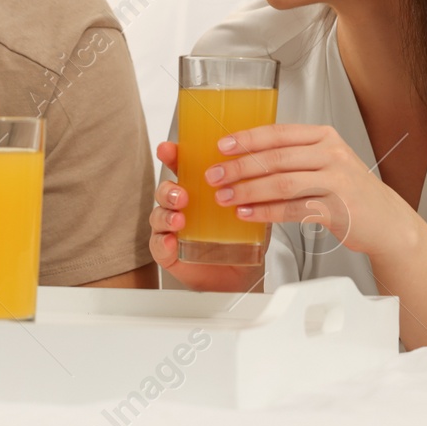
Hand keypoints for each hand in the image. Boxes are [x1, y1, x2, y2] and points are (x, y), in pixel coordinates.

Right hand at [147, 141, 263, 293]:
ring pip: (158, 215)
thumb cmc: (241, 241)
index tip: (169, 149)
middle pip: (165, 191)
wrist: (240, 276)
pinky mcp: (169, 253)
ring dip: (165, 214)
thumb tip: (268, 170)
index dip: (172, 157)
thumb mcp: (252, 211)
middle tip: (182, 194)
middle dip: (168, 189)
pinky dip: (163, 243)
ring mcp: (173, 230)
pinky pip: (159, 246)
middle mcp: (183, 208)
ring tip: (178, 219)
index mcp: (199, 192)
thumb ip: (256, 192)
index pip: (182, 169)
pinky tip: (171, 241)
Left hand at [205, 124, 410, 261]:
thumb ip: (293, 157)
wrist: (387, 220)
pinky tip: (248, 214)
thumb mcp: (326, 163)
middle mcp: (332, 155)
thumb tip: (246, 158)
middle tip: (215, 175)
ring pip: (282, 183)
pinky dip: (266, 212)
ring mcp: (336, 182)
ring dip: (248, 190)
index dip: (247, 139)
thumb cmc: (351, 191)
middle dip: (240, 166)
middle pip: (276, 157)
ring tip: (225, 197)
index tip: (222, 146)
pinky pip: (293, 209)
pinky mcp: (337, 209)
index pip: (279, 133)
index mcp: (324, 137)